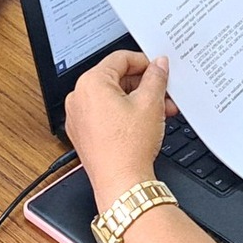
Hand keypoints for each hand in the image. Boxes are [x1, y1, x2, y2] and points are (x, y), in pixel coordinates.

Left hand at [65, 49, 173, 209]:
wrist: (121, 183)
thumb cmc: (129, 148)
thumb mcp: (150, 103)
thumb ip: (156, 77)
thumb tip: (158, 65)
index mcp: (90, 83)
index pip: (120, 59)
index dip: (144, 62)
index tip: (158, 69)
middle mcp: (78, 97)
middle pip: (115, 79)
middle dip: (144, 86)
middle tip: (164, 93)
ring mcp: (78, 117)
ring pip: (112, 98)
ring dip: (138, 101)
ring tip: (161, 111)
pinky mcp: (83, 133)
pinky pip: (104, 114)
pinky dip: (124, 114)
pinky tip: (144, 122)